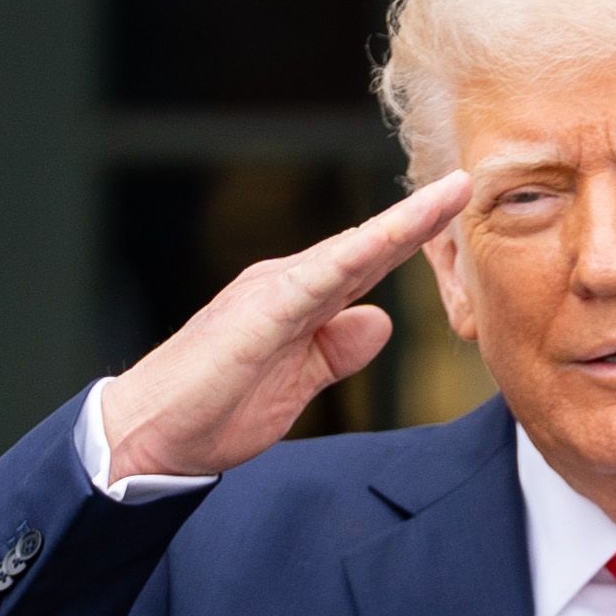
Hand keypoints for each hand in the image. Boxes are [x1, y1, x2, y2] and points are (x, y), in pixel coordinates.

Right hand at [99, 169, 471, 484]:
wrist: (146, 433)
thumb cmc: (211, 410)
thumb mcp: (297, 383)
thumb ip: (337, 350)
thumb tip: (379, 321)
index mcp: (297, 300)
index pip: (365, 264)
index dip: (411, 237)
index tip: (457, 210)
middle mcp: (287, 284)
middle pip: (365, 247)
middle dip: (419, 216)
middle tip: (469, 182)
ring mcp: (271, 293)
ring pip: (349, 251)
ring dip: (401, 225)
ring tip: (449, 196)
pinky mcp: (259, 314)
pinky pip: (318, 280)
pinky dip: (356, 256)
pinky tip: (390, 238)